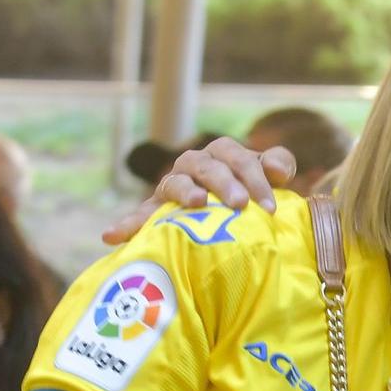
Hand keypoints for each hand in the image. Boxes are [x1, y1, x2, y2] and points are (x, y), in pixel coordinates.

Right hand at [103, 138, 295, 242]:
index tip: (270, 207)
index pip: (236, 157)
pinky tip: (111, 236)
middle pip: (207, 167)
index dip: (254, 178)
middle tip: (239, 204)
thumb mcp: (269, 179)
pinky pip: (142, 215)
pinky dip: (128, 224)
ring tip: (197, 204)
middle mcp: (194, 164)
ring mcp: (174, 185)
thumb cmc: (253, 194)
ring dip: (185, 192)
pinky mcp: (158, 210)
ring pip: (175, 183)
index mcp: (222, 154)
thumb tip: (278, 170)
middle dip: (224, 183)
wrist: (234, 214)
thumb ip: (278, 165)